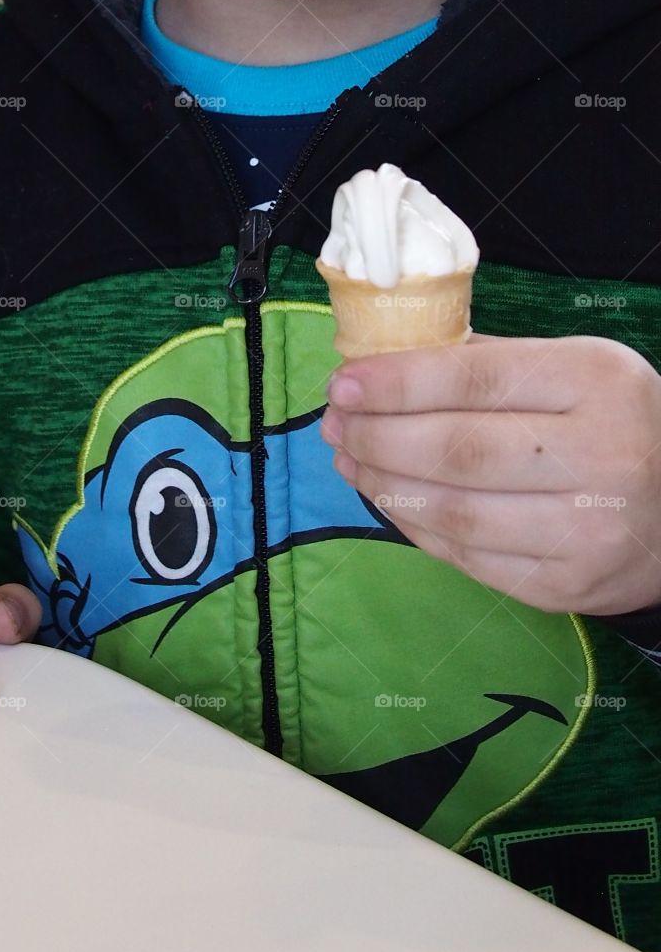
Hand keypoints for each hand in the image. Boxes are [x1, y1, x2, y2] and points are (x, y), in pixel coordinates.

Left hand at [321, 335, 660, 615]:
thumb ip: (489, 365)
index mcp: (597, 383)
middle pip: (456, 451)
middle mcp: (600, 456)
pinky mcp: (566, 587)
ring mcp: (585, 531)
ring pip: (454, 512)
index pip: (476, 381)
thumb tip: (383, 367)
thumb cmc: (616, 424)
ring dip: (384, 486)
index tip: (343, 383)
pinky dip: (415, 527)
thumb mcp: (576, 370)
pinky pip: (466, 558)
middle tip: (335, 426)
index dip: (397, 383)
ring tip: (350, 461)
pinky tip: (390, 499)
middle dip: (377, 437)